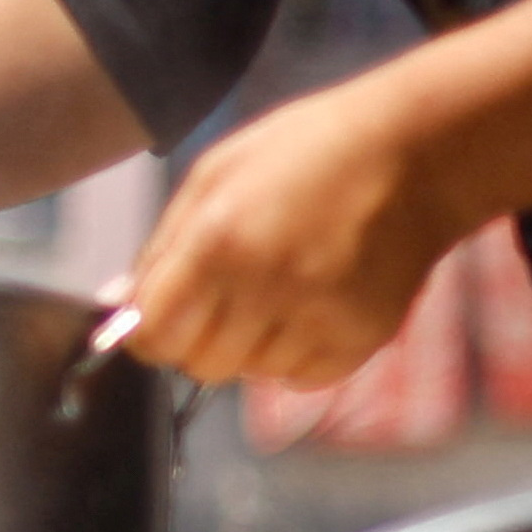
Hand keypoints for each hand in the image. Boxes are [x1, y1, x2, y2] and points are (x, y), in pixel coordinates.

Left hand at [119, 79, 468, 387]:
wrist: (416, 155)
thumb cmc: (304, 152)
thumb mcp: (215, 174)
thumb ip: (162, 247)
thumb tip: (115, 306)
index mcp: (219, 241)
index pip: (155, 334)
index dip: (147, 333)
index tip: (159, 317)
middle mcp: (266, 288)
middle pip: (198, 364)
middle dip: (196, 340)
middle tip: (221, 297)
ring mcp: (318, 320)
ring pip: (249, 374)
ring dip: (248, 345)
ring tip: (275, 288)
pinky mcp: (361, 342)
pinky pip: (300, 378)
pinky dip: (294, 354)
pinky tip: (310, 303)